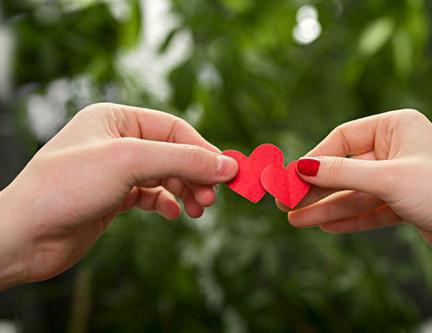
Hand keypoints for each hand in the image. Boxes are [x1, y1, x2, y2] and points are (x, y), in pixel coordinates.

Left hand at [0, 103, 237, 288]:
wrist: (26, 236)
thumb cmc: (67, 186)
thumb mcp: (130, 162)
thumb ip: (182, 160)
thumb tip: (226, 164)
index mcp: (116, 118)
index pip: (173, 128)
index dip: (202, 149)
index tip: (226, 172)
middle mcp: (116, 140)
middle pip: (172, 152)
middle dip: (194, 175)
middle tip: (210, 198)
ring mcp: (115, 170)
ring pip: (165, 175)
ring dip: (185, 191)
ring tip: (197, 209)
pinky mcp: (113, 197)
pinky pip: (151, 195)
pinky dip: (166, 203)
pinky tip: (172, 214)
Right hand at [287, 109, 431, 269]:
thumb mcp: (388, 178)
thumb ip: (342, 173)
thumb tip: (301, 166)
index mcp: (395, 127)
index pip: (342, 139)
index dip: (314, 158)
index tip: (290, 176)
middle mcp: (395, 149)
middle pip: (344, 167)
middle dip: (315, 187)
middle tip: (285, 201)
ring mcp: (398, 177)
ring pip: (353, 191)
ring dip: (325, 207)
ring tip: (295, 220)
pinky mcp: (402, 203)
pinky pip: (367, 208)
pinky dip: (347, 217)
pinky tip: (323, 225)